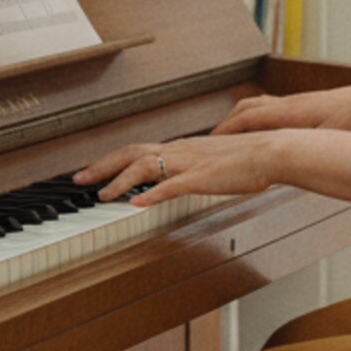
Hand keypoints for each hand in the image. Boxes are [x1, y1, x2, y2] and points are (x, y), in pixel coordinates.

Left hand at [74, 132, 275, 205]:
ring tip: (101, 194)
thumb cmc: (249, 158)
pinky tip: (135, 203)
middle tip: (79, 179)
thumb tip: (176, 181)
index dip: (112, 160)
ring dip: (119, 181)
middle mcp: (180, 150)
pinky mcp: (202, 177)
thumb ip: (192, 170)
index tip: (93, 171)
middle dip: (102, 166)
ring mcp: (189, 163)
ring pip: (144, 167)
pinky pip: (171, 185)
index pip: (138, 150)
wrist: (271, 151)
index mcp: (182, 147)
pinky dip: (150, 193)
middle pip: (131, 154)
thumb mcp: (213, 163)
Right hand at [214, 87, 350, 135]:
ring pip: (256, 106)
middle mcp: (287, 103)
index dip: (226, 131)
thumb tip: (289, 161)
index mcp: (288, 112)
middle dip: (226, 125)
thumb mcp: (328, 138)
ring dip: (240, 119)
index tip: (210, 143)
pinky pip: (269, 108)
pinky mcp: (302, 105)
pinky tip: (261, 130)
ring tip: (230, 134)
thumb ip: (307, 148)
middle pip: (245, 109)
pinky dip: (256, 117)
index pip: (247, 119)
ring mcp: (294, 102)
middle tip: (212, 141)